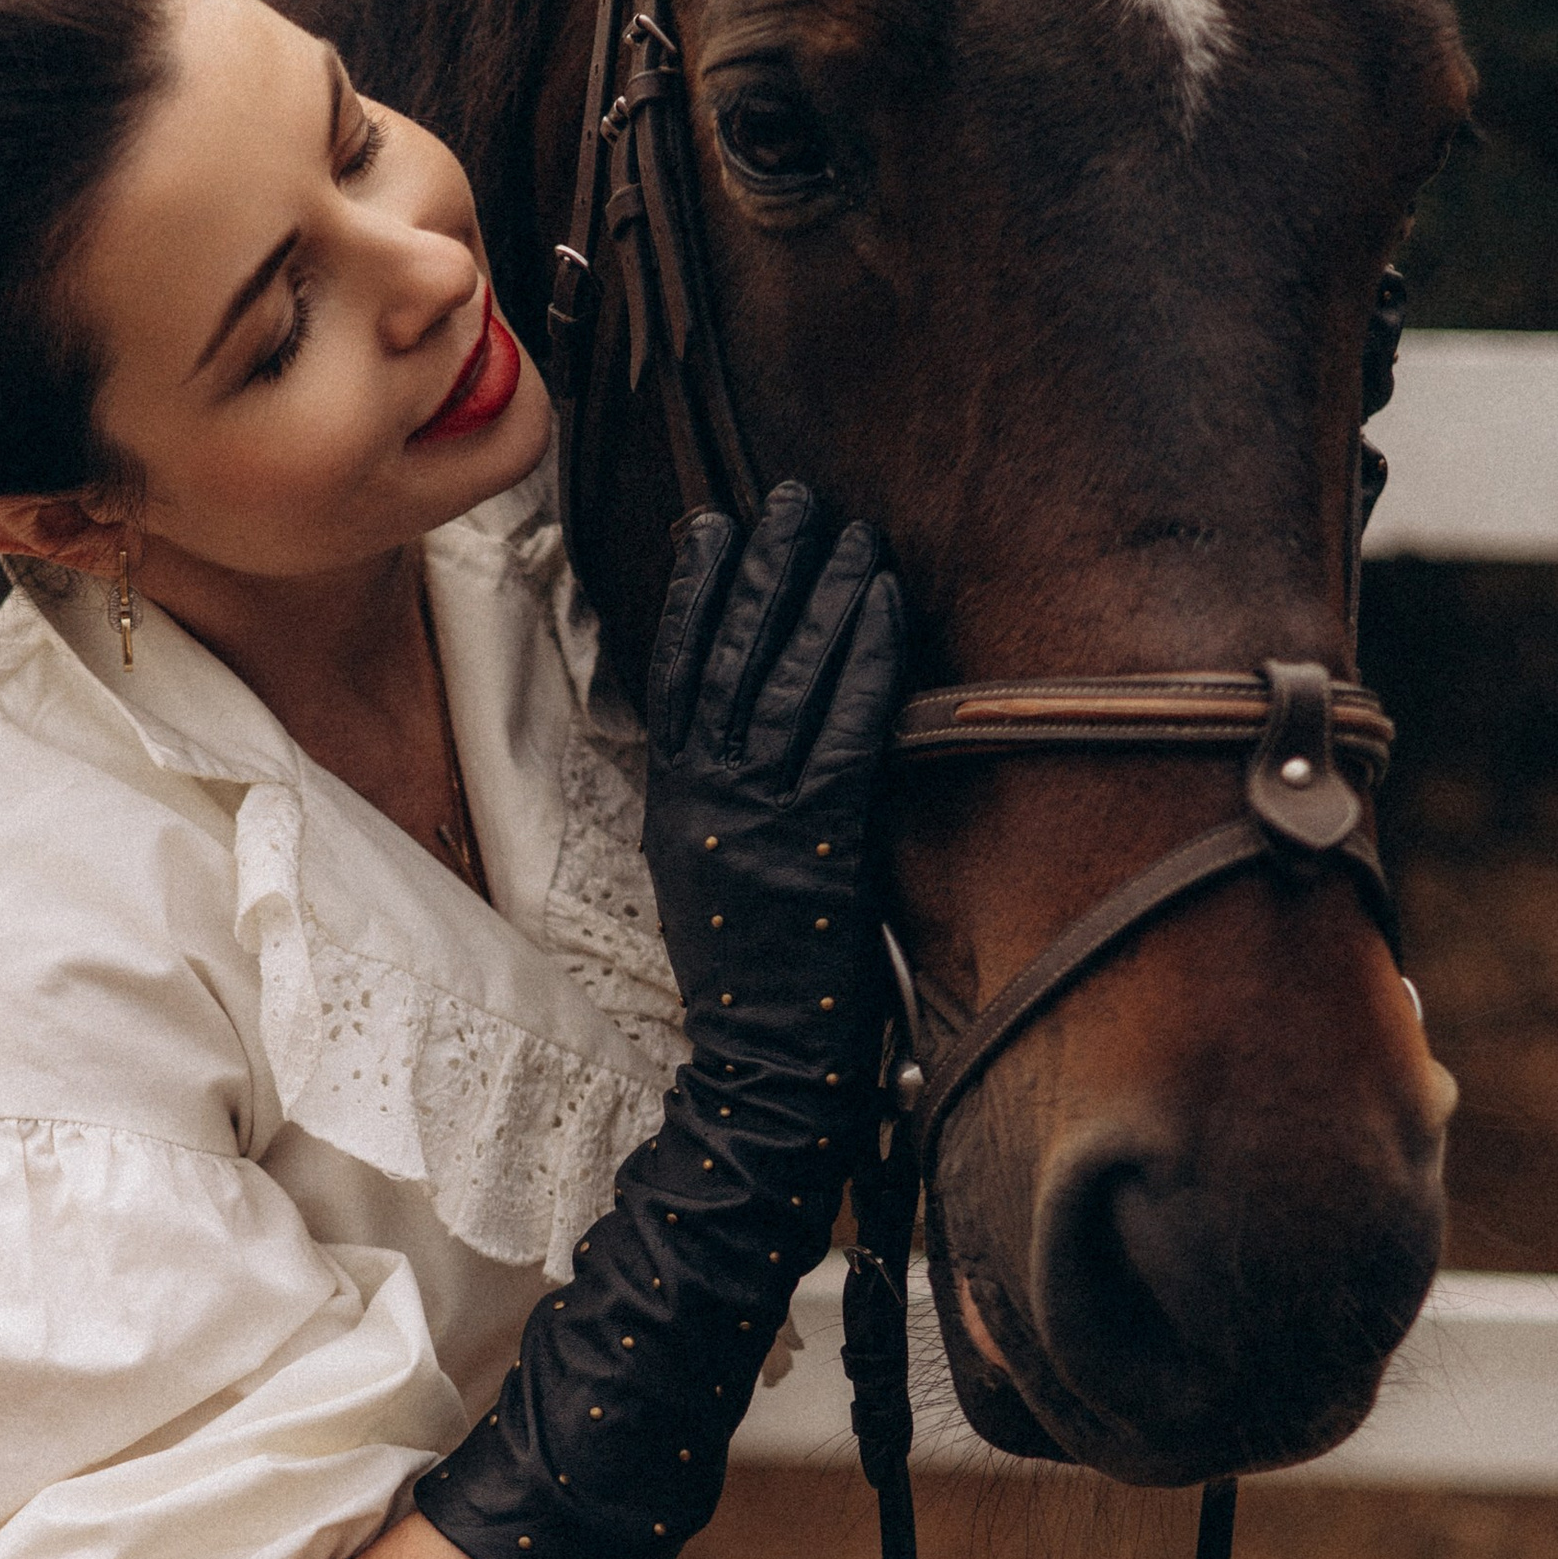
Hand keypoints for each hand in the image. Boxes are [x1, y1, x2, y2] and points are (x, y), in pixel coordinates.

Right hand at [639, 485, 905, 1082]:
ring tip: (852, 535)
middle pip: (731, 656)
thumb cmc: (748, 968)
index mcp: (673, 796)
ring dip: (824, 596)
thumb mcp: (699, 864)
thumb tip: (731, 719)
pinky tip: (885, 607)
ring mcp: (759, 814)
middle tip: (795, 502)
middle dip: (765, 568)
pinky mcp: (817, 838)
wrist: (760, 1056)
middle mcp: (707, 794)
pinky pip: (847, 727)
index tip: (715, 526)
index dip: (697, 592)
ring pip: (789, 679)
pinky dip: (866, 659)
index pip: (676, 669)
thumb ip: (711, 789)